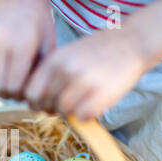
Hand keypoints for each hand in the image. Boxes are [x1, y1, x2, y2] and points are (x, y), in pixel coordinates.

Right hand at [0, 0, 54, 99]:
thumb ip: (38, 76)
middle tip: (15, 89)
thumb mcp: (47, 48)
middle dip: (7, 92)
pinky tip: (0, 55)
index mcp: (21, 44)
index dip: (19, 95)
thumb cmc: (38, 24)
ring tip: (10, 70)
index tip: (24, 93)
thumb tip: (29, 103)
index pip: (13, 88)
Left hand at [25, 29, 145, 119]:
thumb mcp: (66, 56)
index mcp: (53, 60)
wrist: (131, 42)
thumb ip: (49, 76)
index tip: (46, 103)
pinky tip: (93, 106)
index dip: (36, 103)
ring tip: (81, 104)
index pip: (30, 93)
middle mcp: (65, 70)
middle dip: (52, 109)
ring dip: (70, 113)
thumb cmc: (95, 53)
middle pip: (44, 105)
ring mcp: (83, 81)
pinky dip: (86, 116)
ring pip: (63, 111)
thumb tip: (34, 104)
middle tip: (65, 105)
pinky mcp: (102, 93)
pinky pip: (82, 117)